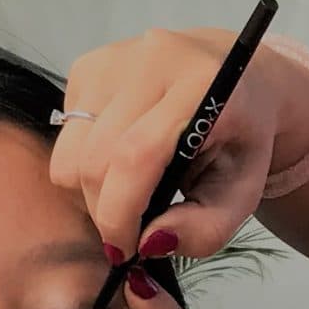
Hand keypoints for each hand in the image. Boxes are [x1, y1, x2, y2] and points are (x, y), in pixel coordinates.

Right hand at [53, 28, 308, 261]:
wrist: (236, 80)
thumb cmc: (240, 142)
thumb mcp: (242, 195)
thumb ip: (206, 229)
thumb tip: (150, 242)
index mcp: (200, 87)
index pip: (136, 156)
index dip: (121, 214)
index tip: (126, 250)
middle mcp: (151, 59)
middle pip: (96, 157)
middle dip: (104, 212)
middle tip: (127, 234)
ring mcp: (114, 57)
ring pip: (71, 150)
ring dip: (89, 192)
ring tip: (126, 198)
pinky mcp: (88, 65)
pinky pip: (66, 134)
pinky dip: (84, 163)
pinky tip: (119, 161)